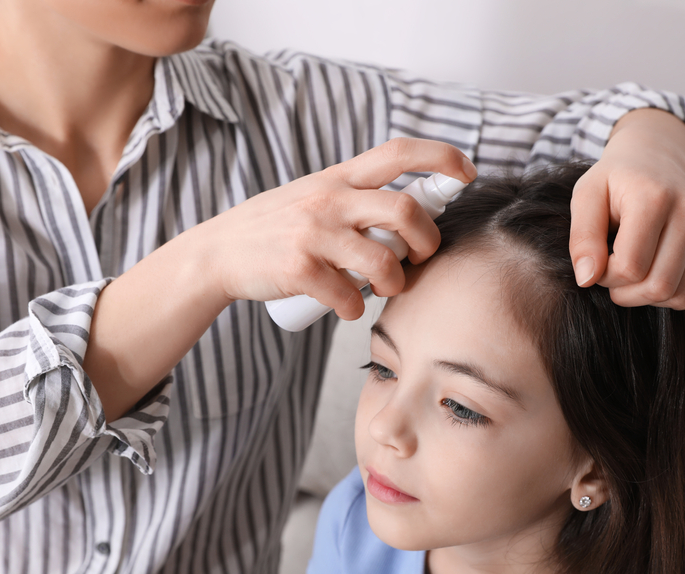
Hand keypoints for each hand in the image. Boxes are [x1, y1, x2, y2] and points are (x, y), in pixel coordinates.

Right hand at [196, 137, 476, 319]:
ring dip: (395, 284)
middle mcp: (329, 199)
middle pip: (404, 211)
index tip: (466, 173)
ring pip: (383, 261)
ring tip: (385, 290)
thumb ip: (355, 198)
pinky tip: (348, 309)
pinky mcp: (298, 269)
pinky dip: (355, 310)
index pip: (398, 151)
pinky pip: (347, 297)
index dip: (441, 156)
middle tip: (420, 259)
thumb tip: (411, 216)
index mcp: (338, 177)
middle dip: (427, 242)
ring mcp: (313, 233)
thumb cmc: (275, 228)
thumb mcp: (314, 196)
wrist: (218, 252)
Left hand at [569, 109, 684, 309]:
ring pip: (680, 296)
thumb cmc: (614, 183)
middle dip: (625, 293)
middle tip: (612, 273)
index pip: (630, 267)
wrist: (654, 161)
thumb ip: (582, 238)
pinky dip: (673, 298)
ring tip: (632, 274)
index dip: (605, 276)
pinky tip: (654, 277)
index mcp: (654, 198)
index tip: (598, 259)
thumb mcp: (586, 197)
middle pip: (659, 287)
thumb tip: (587, 279)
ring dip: (648, 298)